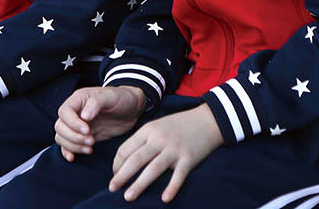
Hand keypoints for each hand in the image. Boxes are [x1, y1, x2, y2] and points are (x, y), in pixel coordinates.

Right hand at [55, 86, 145, 160]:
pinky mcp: (83, 137)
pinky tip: (73, 158)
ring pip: (62, 137)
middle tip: (91, 141)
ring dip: (73, 145)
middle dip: (73, 137)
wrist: (132, 109)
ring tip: (90, 149)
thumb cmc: (121, 98)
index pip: (64, 112)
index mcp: (78, 99)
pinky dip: (67, 151)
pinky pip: (67, 145)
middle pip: (60, 126)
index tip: (87, 130)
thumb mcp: (110, 96)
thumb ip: (96, 103)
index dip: (72, 123)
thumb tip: (84, 116)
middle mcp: (75, 112)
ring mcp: (78, 125)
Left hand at [108, 103, 222, 202]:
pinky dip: (171, 188)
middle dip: (122, 175)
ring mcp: (174, 149)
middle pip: (136, 160)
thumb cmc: (178, 125)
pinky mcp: (189, 158)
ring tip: (128, 197)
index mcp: (148, 130)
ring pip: (153, 169)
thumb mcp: (156, 126)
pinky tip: (164, 199)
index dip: (117, 164)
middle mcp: (159, 139)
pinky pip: (178, 176)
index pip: (126, 148)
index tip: (114, 175)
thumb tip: (126, 159)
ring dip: (139, 184)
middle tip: (112, 188)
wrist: (206, 120)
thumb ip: (143, 140)